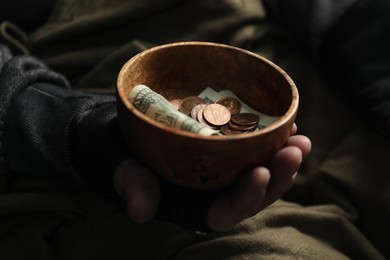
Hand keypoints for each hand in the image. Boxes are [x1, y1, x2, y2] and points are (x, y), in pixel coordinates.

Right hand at [113, 124, 310, 231]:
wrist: (117, 133)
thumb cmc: (119, 152)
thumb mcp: (121, 168)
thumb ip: (132, 186)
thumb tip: (140, 213)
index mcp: (190, 204)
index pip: (225, 212)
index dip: (246, 198)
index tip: (262, 174)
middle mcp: (210, 190)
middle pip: (251, 193)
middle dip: (278, 176)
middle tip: (296, 149)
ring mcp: (219, 170)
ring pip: (259, 172)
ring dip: (282, 157)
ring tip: (301, 138)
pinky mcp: (223, 149)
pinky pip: (253, 149)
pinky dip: (272, 138)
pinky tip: (288, 122)